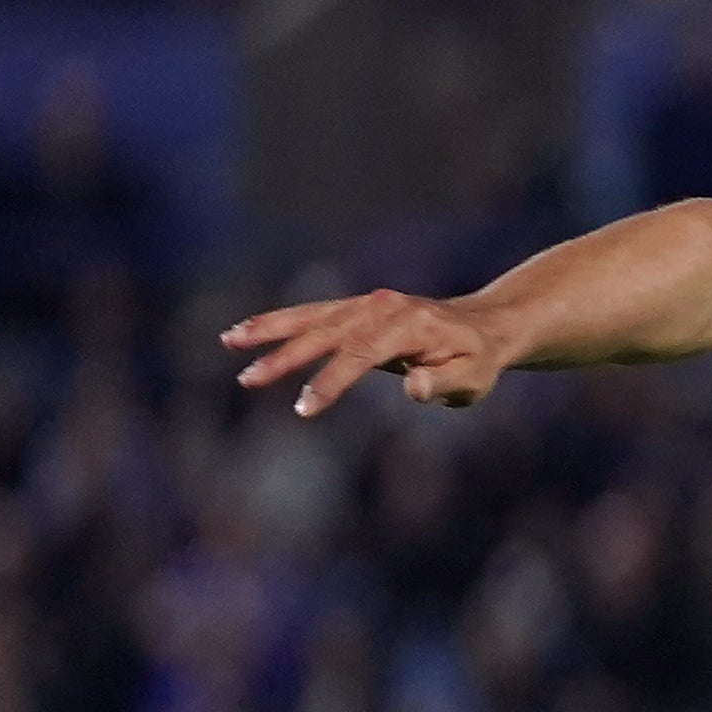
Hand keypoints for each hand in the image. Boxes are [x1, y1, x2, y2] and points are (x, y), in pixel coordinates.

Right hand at [225, 290, 509, 416]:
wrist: (483, 327)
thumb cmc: (477, 361)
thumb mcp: (473, 379)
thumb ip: (444, 384)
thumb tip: (414, 388)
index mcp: (408, 326)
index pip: (361, 355)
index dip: (331, 381)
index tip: (304, 407)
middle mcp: (382, 308)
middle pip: (326, 332)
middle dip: (286, 356)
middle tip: (249, 379)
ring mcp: (366, 303)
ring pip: (311, 316)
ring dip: (270, 328)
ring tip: (229, 341)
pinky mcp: (356, 307)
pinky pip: (313, 313)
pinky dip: (280, 321)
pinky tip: (247, 331)